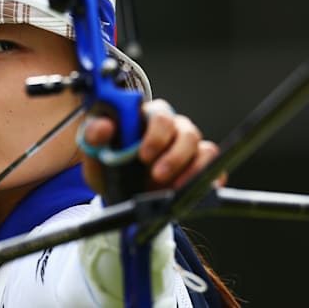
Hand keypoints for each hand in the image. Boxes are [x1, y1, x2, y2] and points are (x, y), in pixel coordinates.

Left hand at [81, 99, 224, 193]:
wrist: (119, 194)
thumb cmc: (110, 165)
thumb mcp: (95, 153)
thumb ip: (94, 136)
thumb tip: (104, 126)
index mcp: (146, 117)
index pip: (159, 114)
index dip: (155, 134)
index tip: (142, 155)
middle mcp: (172, 128)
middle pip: (185, 130)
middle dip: (174, 155)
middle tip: (157, 175)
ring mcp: (188, 148)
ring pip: (203, 148)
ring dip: (189, 169)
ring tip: (171, 189)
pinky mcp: (199, 167)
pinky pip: (215, 168)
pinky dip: (209, 179)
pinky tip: (191, 191)